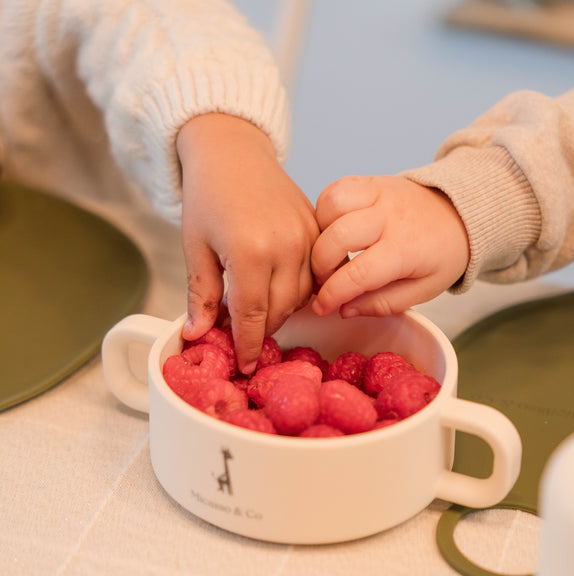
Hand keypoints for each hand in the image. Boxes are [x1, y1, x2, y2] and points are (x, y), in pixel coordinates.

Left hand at [176, 114, 318, 373]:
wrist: (232, 151)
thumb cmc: (208, 195)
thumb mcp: (195, 247)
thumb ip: (201, 295)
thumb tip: (197, 335)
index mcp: (249, 251)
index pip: (252, 315)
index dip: (247, 345)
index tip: (243, 365)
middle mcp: (285, 245)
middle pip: (279, 311)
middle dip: (260, 331)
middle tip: (243, 337)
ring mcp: (306, 237)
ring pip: (302, 298)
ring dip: (280, 312)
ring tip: (257, 312)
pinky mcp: (317, 230)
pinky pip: (315, 276)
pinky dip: (299, 291)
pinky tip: (278, 292)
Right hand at [311, 175, 468, 318]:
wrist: (461, 213)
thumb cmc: (441, 255)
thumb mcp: (422, 291)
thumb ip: (382, 304)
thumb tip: (344, 309)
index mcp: (406, 249)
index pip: (358, 274)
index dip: (332, 294)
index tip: (321, 307)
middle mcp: (390, 216)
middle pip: (337, 237)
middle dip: (320, 266)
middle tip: (326, 280)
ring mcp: (379, 192)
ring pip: (330, 206)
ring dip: (320, 234)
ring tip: (331, 253)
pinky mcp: (370, 181)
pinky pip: (334, 190)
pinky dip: (324, 212)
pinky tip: (334, 230)